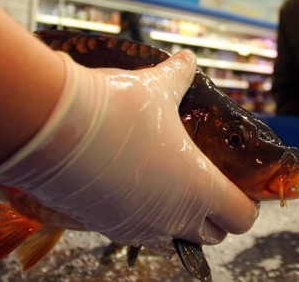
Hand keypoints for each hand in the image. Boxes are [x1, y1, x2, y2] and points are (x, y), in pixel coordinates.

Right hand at [0, 50, 257, 251]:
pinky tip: (136, 188)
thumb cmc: (116, 110)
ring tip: (172, 187)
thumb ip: (179, 75)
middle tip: (207, 183)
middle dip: (216, 214)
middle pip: (213, 235)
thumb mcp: (157, 87)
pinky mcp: (107, 228)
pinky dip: (146, 219)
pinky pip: (139, 234)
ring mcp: (138, 228)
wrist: (52, 130)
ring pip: (176, 240)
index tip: (239, 184)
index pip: (242, 217)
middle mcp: (173, 218)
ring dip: (181, 221)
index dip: (246, 202)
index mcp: (199, 188)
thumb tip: (186, 58)